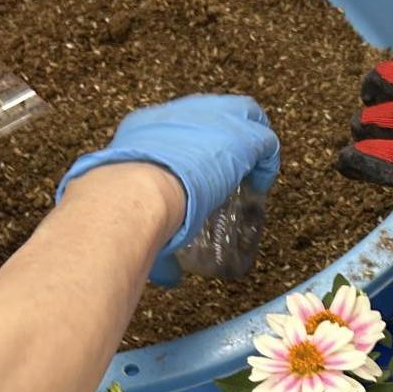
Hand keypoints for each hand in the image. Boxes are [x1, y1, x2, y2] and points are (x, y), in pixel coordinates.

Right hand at [58, 94, 279, 285]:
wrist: (136, 192)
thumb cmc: (126, 204)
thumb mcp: (132, 210)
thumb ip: (151, 233)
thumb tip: (167, 277)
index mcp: (146, 127)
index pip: (176, 126)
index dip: (191, 148)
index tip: (197, 171)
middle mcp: (179, 115)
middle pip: (210, 114)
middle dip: (221, 137)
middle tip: (228, 170)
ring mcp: (212, 119)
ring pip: (243, 116)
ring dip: (250, 140)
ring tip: (253, 170)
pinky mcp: (240, 136)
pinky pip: (264, 142)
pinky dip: (266, 162)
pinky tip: (262, 183)